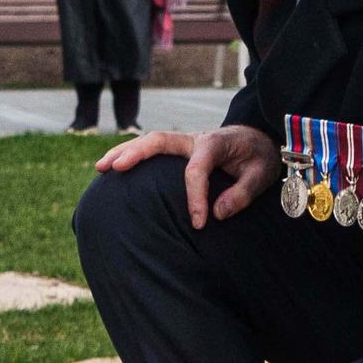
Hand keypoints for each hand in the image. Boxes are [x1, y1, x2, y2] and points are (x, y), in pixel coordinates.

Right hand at [91, 122, 277, 225]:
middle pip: (159, 140)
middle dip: (135, 153)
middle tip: (114, 169)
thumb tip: (216, 213)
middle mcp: (195, 139)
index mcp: (215, 143)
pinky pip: (152, 151)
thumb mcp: (262, 174)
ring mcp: (184, 143)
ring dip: (124, 152)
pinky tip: (114, 170)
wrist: (260, 141)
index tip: (199, 223)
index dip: (195, 196)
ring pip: (149, 142)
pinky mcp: (179, 151)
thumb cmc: (259, 158)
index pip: (197, 168)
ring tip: (100, 167)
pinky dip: (132, 156)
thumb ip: (242, 193)